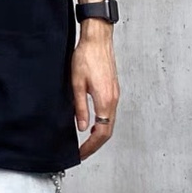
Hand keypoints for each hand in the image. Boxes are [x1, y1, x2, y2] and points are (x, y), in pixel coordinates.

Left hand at [72, 19, 119, 159]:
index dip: (90, 146)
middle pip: (107, 131)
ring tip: (86, 143)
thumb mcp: (77, 84)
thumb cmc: (86, 56)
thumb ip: (79, 108)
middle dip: (95, 145)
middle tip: (83, 153)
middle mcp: (113, 100)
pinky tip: (93, 126)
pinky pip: (109, 114)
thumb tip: (81, 127)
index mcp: (105, 100)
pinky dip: (102, 124)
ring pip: (110, 123)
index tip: (81, 154)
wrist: (97, 38)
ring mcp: (115, 95)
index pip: (101, 133)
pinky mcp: (112, 90)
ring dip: (99, 135)